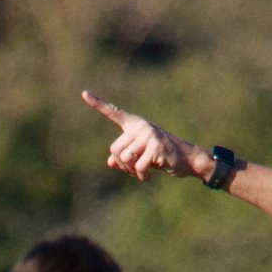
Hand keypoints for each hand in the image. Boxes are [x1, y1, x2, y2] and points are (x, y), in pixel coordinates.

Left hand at [82, 91, 203, 181]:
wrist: (187, 159)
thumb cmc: (162, 156)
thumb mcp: (141, 155)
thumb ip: (124, 157)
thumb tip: (110, 162)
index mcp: (135, 125)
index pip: (114, 113)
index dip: (98, 104)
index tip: (84, 93)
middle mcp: (140, 126)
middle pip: (115, 150)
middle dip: (122, 165)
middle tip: (134, 170)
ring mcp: (148, 135)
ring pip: (124, 159)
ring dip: (131, 172)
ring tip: (142, 173)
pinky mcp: (156, 146)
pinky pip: (138, 167)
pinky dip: (141, 177)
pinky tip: (148, 178)